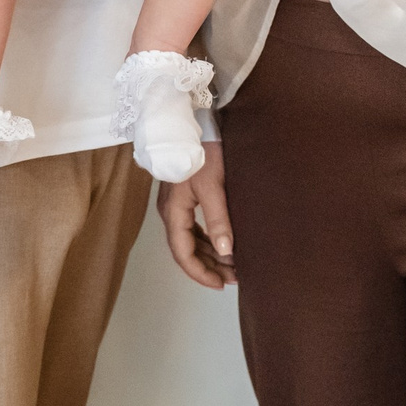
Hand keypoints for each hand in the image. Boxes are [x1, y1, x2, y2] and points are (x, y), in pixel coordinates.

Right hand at [158, 145, 234, 288]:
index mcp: (174, 212)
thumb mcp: (213, 186)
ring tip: (232, 266)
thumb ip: (219, 219)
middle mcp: (171, 211)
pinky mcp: (184, 195)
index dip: (200, 273)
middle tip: (234, 278)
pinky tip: (222, 244)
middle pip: (186, 249)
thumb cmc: (203, 150)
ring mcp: (176, 203)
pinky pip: (193, 227)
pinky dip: (207, 239)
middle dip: (209, 267)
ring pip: (190, 239)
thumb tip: (226, 252)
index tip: (221, 284)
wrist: (192, 120)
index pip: (183, 253)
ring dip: (209, 254)